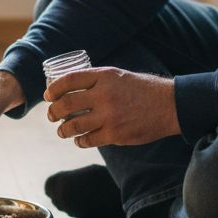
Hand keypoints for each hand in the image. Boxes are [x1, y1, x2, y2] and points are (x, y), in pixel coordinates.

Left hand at [45, 67, 178, 146]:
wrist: (169, 105)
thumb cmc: (142, 89)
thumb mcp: (118, 75)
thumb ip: (96, 81)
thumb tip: (71, 88)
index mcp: (103, 76)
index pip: (68, 80)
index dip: (53, 89)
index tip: (48, 96)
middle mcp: (104, 94)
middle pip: (66, 104)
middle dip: (53, 112)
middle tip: (51, 116)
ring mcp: (109, 115)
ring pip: (74, 125)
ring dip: (63, 130)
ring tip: (62, 131)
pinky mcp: (115, 134)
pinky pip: (89, 140)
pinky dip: (80, 141)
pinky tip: (79, 140)